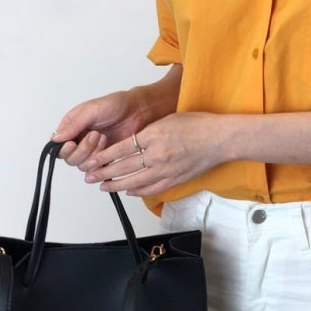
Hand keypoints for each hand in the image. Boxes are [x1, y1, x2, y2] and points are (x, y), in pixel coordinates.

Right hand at [51, 90, 145, 170]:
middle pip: (70, 159)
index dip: (65, 149)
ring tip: (104, 138)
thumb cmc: (115, 105)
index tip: (73, 144)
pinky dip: (103, 164)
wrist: (138, 110)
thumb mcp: (91, 110)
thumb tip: (55, 138)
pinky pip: (98, 170)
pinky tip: (110, 150)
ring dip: (94, 154)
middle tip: (96, 135)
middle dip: (83, 150)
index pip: (59, 147)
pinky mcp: (106, 158)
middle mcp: (80, 141)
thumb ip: (74, 124)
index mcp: (72, 128)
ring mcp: (93, 151)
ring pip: (84, 166)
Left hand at [82, 112, 229, 196]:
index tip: (92, 160)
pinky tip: (129, 191)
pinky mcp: (175, 179)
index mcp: (154, 135)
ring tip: (104, 187)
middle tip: (90, 177)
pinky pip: (151, 188)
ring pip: (134, 181)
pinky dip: (138, 191)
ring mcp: (166, 169)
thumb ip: (148, 132)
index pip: (121, 149)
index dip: (104, 157)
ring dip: (116, 185)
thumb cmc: (198, 125)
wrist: (220, 139)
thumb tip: (132, 143)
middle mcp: (158, 154)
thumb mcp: (168, 120)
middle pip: (124, 167)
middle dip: (104, 173)